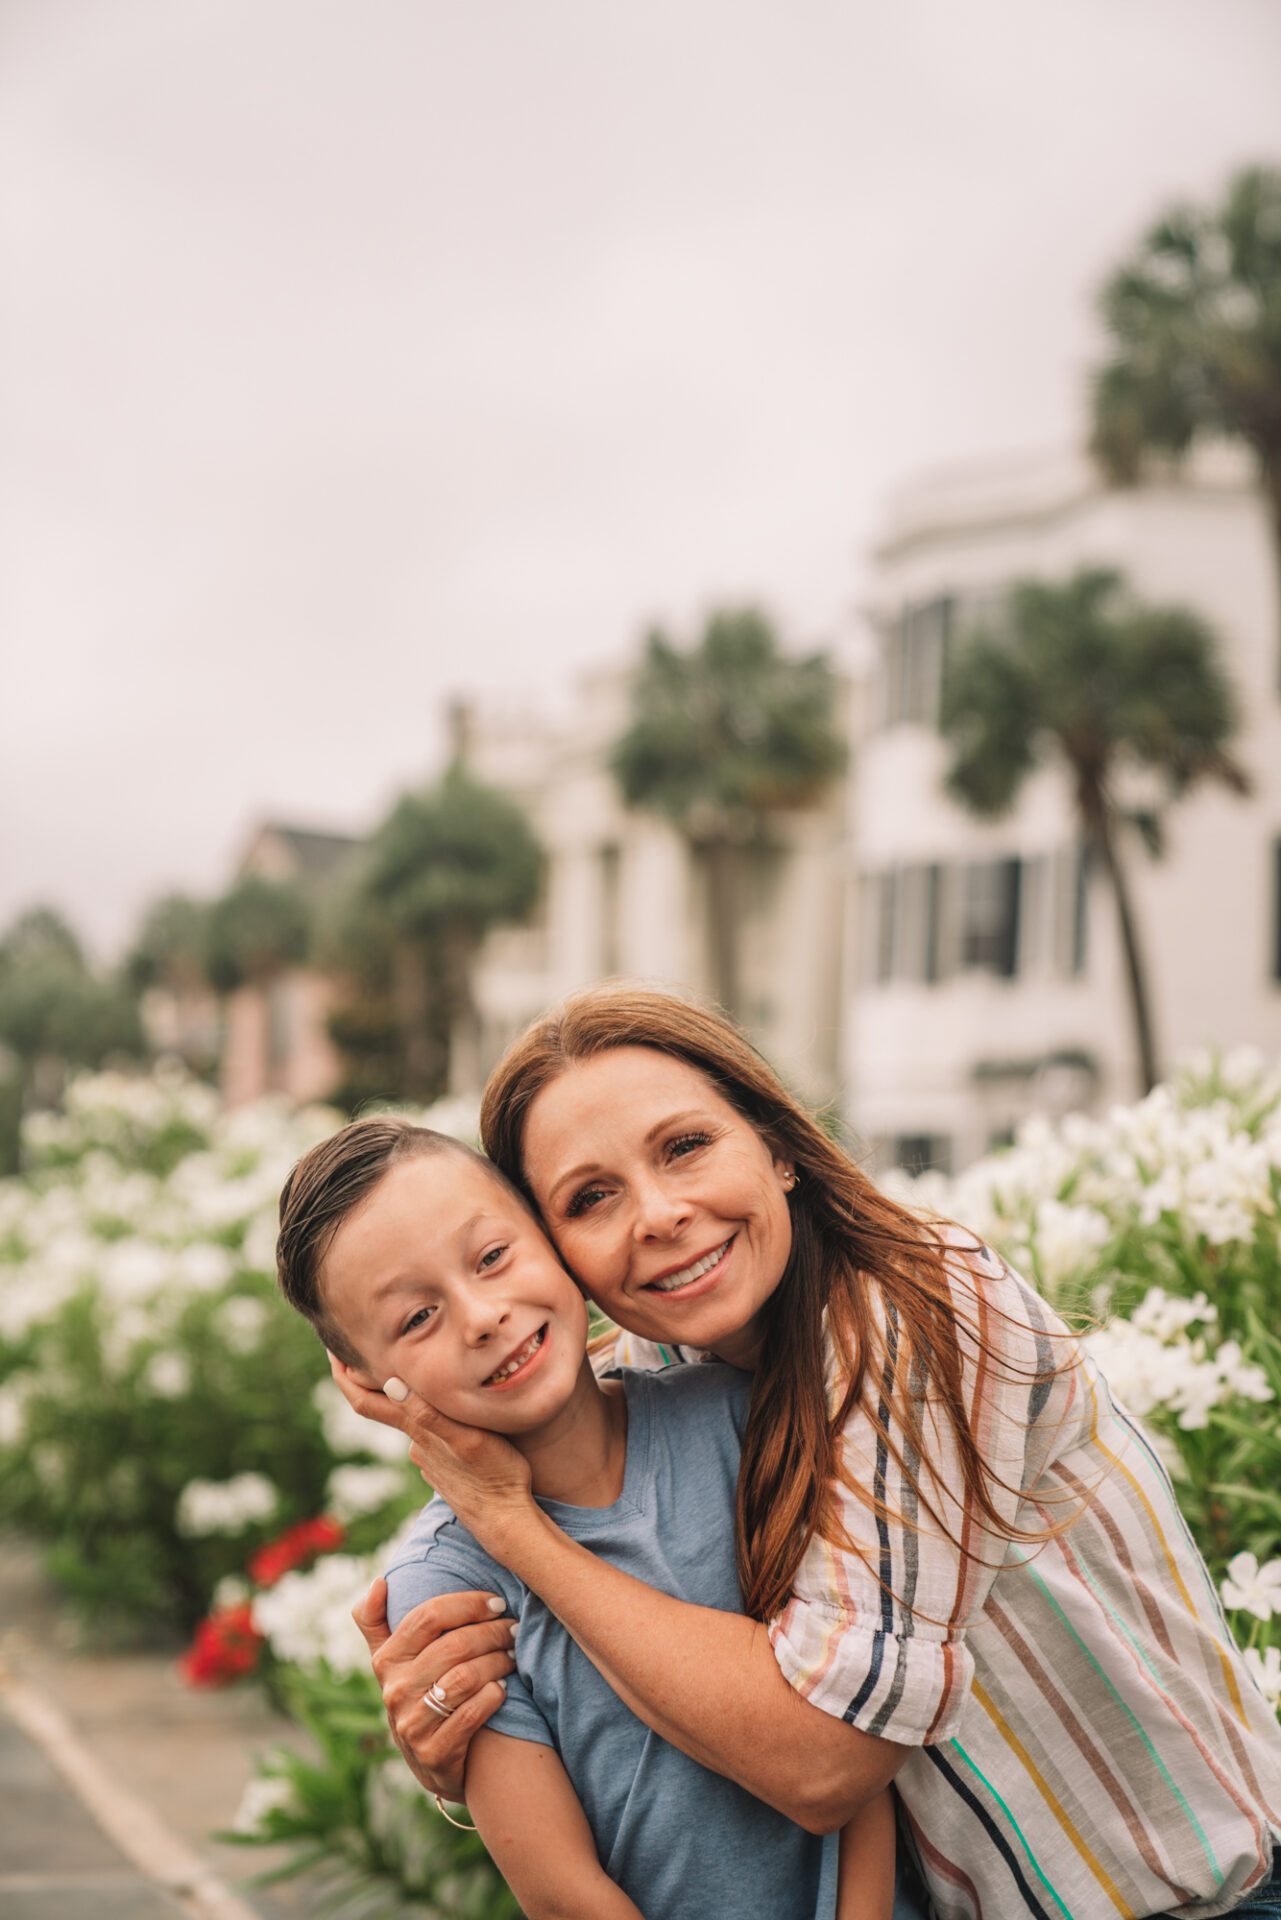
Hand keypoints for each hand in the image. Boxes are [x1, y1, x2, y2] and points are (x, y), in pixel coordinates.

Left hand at [328, 1355, 535, 1542]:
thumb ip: (429, 1414)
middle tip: (374, 1345)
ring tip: (426, 1370)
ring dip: (411, 1398)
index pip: (364, 1401)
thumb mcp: (467, 1439)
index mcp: (416, 1431)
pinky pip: (430, 1435)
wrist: (507, 1521)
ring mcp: (428, 1458)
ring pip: (412, 1419)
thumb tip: (391, 1384)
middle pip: (383, 1405)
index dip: (344, 1376)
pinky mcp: (442, 1468)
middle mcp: (415, 1444)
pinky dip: (432, 1419)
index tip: (331, 1350)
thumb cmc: (494, 1476)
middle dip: (376, 1378)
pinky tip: (453, 1411)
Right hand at [353, 1577, 516, 1801]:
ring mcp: (412, 1724)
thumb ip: (377, 1620)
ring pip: (465, 1677)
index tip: (497, 1602)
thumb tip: (379, 1582)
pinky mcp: (433, 1753)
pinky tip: (503, 1688)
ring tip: (513, 1654)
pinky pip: (471, 1714)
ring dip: (498, 1661)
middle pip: (454, 1646)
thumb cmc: (418, 1693)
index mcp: (385, 1659)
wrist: (430, 1763)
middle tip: (513, 1628)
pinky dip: (493, 1696)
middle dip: (492, 1632)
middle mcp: (394, 1691)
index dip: (467, 1603)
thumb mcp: (392, 1659)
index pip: (428, 1616)